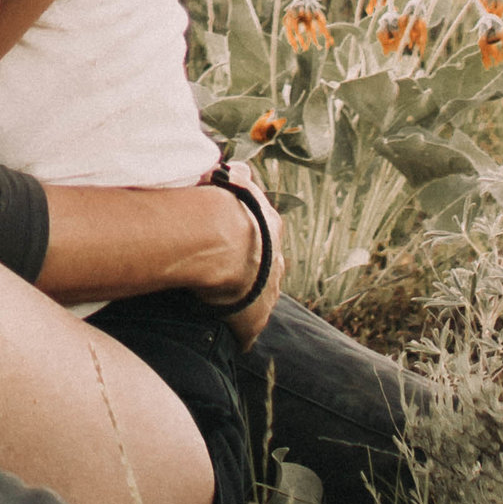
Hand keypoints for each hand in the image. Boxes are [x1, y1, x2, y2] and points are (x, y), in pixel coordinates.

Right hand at [212, 164, 287, 355]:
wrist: (226, 241)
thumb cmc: (226, 208)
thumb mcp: (235, 182)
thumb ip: (239, 176)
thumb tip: (241, 167)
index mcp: (271, 228)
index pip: (265, 237)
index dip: (250, 241)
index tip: (237, 245)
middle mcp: (276, 263)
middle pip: (268, 270)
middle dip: (254, 273)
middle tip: (234, 277)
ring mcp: (267, 294)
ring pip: (260, 301)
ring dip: (246, 302)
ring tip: (226, 306)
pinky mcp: (253, 322)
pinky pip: (247, 333)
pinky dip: (239, 334)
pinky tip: (230, 337)